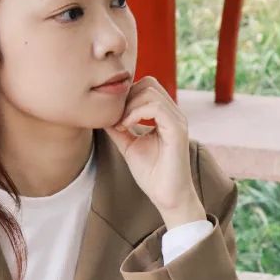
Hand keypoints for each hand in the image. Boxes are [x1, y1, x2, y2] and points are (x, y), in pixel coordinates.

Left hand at [102, 76, 205, 228]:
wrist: (167, 196)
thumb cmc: (152, 174)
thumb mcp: (129, 145)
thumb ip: (119, 127)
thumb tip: (102, 114)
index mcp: (165, 115)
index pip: (146, 87)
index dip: (126, 95)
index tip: (113, 116)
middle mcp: (174, 114)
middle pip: (149, 83)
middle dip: (126, 97)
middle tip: (115, 119)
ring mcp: (177, 120)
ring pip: (151, 92)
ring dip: (129, 105)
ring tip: (120, 124)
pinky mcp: (177, 130)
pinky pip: (156, 107)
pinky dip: (136, 113)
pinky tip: (126, 126)